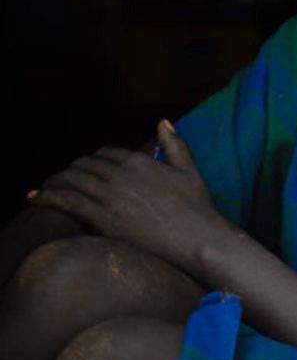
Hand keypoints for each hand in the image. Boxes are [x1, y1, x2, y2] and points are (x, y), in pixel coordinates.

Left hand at [28, 121, 230, 278]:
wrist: (197, 238)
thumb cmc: (197, 207)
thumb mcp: (189, 169)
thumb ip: (175, 143)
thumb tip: (163, 121)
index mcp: (140, 161)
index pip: (105, 154)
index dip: (93, 160)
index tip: (87, 169)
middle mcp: (121, 174)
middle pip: (84, 165)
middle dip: (70, 170)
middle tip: (61, 179)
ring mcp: (110, 195)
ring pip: (72, 180)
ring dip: (54, 182)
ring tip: (44, 188)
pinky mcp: (102, 218)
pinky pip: (67, 202)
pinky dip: (47, 197)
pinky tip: (36, 199)